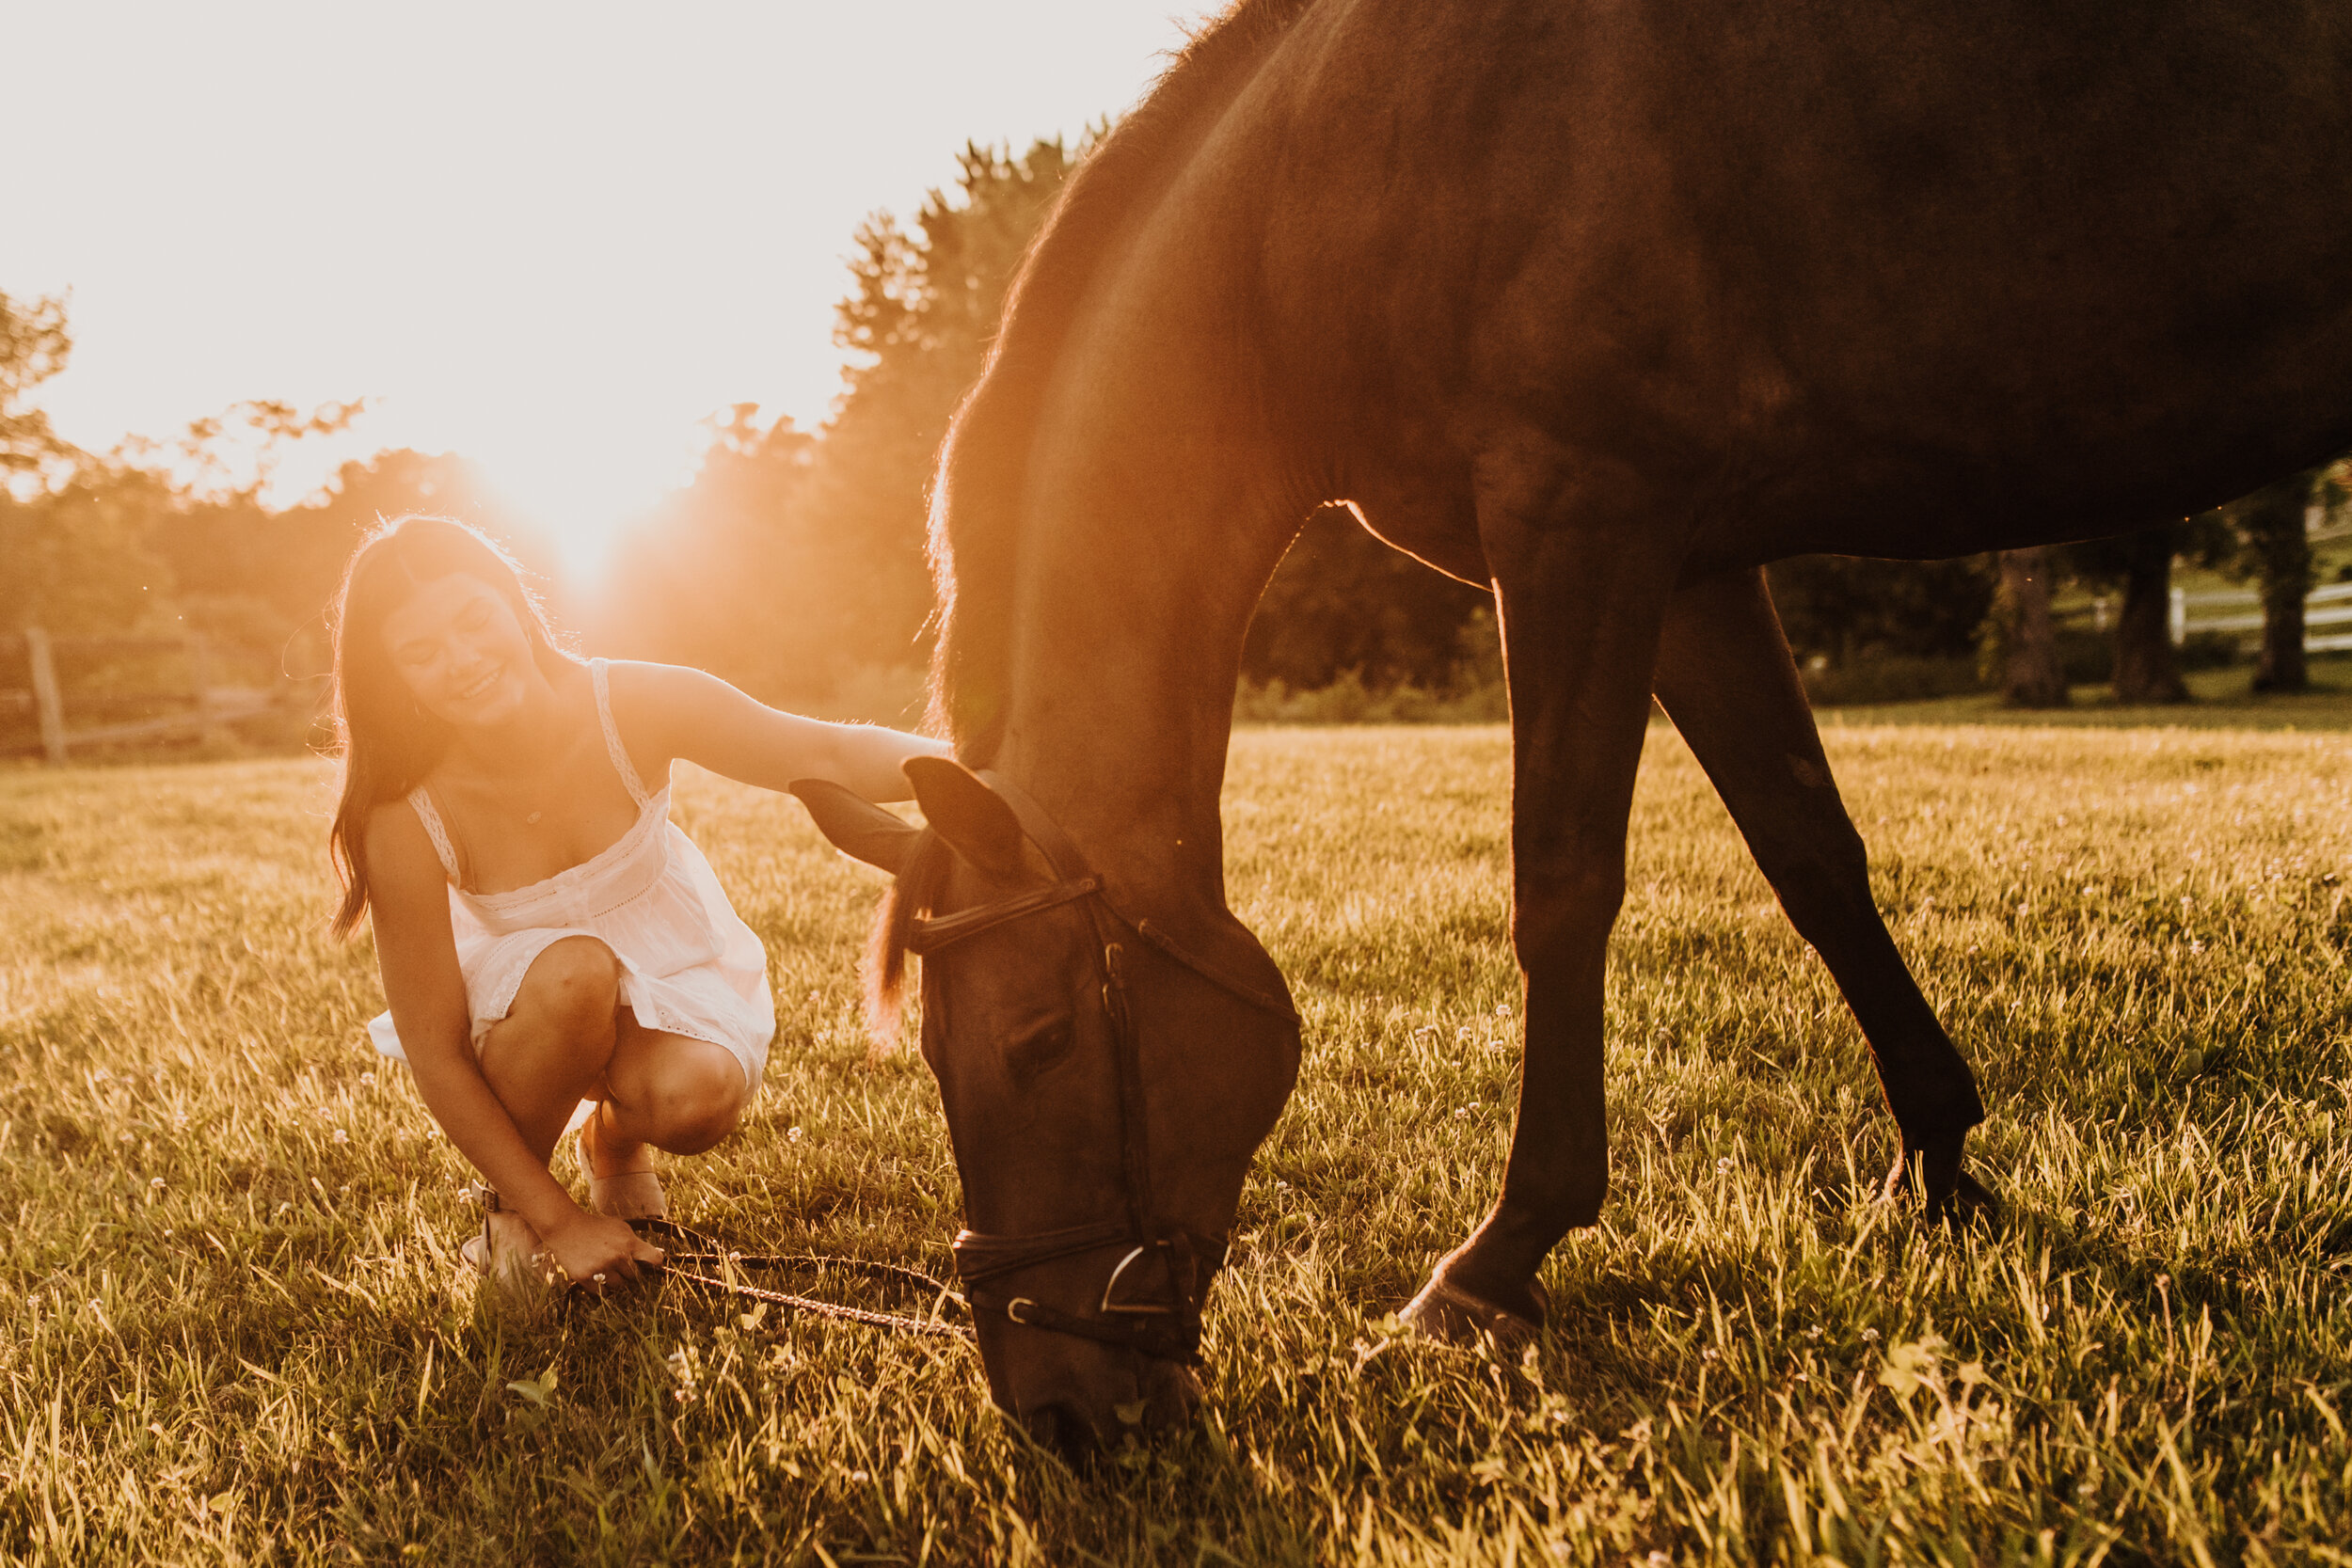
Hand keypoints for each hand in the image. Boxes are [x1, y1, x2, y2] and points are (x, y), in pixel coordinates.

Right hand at [539, 1210, 665, 1295]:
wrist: (565, 1227)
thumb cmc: (596, 1227)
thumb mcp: (620, 1228)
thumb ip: (636, 1243)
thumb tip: (658, 1257)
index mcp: (628, 1242)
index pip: (654, 1259)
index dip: (655, 1264)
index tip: (652, 1266)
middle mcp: (617, 1256)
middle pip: (634, 1277)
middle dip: (629, 1273)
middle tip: (618, 1266)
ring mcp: (601, 1268)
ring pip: (619, 1286)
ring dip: (615, 1281)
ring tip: (605, 1270)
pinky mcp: (585, 1278)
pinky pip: (603, 1293)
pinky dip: (602, 1288)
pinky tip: (597, 1277)